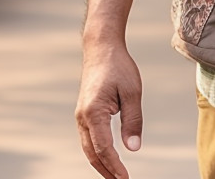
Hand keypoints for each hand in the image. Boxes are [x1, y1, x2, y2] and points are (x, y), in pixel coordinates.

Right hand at [75, 43, 143, 178]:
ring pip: (88, 147)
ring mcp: (81, 115)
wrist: (101, 48)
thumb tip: (133, 148)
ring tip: (115, 176)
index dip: (115, 166)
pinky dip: (97, 151)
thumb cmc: (118, 66)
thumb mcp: (132, 92)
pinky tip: (107, 157)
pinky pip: (88, 138)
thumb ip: (132, 121)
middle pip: (92, 153)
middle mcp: (83, 116)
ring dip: (101, 163)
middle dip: (106, 171)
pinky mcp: (84, 112)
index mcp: (93, 112)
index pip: (104, 148)